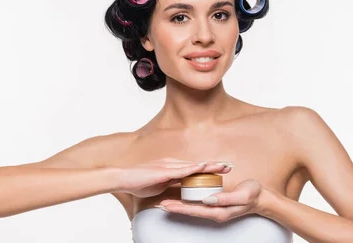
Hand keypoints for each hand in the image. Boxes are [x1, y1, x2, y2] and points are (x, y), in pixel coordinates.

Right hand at [116, 158, 233, 197]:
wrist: (123, 178)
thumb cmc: (137, 183)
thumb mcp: (158, 185)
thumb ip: (169, 184)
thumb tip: (177, 190)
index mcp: (171, 167)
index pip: (193, 168)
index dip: (208, 168)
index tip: (221, 169)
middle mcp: (172, 164)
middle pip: (197, 164)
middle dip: (213, 165)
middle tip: (229, 165)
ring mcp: (169, 166)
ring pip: (193, 165)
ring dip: (209, 165)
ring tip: (223, 165)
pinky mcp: (164, 170)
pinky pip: (183, 169)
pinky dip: (195, 168)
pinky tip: (205, 167)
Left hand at [157, 179, 262, 221]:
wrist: (263, 197)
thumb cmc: (253, 194)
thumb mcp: (242, 195)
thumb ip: (225, 198)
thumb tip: (207, 200)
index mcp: (219, 211)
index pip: (194, 210)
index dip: (179, 207)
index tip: (166, 205)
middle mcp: (215, 212)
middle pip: (190, 210)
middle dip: (174, 207)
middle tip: (159, 204)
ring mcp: (215, 208)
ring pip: (193, 207)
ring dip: (178, 204)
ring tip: (165, 201)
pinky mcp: (216, 202)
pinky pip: (199, 203)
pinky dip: (187, 200)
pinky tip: (180, 197)